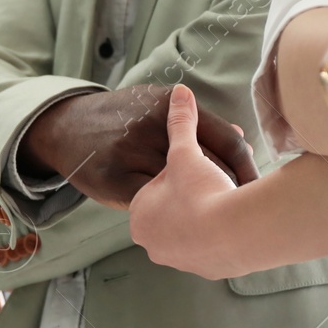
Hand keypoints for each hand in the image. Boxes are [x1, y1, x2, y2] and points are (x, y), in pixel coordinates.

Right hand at [22, 86, 257, 209]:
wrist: (67, 128)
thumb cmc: (121, 118)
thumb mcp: (155, 106)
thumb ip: (194, 121)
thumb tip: (241, 134)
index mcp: (168, 105)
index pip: (228, 139)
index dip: (248, 167)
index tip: (260, 187)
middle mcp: (152, 127)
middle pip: (212, 167)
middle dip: (233, 190)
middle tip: (250, 210)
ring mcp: (132, 153)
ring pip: (185, 188)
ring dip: (206, 207)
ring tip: (224, 221)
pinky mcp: (114, 180)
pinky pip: (155, 203)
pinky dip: (172, 214)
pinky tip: (184, 222)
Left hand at [129, 85, 247, 279]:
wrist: (235, 236)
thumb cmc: (201, 192)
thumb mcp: (186, 151)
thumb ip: (181, 122)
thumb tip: (180, 92)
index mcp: (139, 215)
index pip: (158, 189)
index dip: (182, 171)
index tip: (201, 164)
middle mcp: (152, 243)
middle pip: (176, 212)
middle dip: (196, 193)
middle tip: (218, 181)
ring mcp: (179, 260)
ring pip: (196, 230)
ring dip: (211, 213)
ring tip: (232, 196)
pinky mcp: (207, 270)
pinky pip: (215, 248)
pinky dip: (224, 233)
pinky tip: (238, 220)